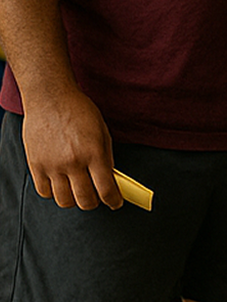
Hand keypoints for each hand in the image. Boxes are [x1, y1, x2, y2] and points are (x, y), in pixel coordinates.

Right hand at [21, 89, 119, 209]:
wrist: (51, 98)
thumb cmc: (80, 112)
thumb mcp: (102, 132)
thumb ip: (106, 157)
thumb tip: (110, 179)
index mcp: (94, 153)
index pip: (106, 189)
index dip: (114, 201)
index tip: (116, 203)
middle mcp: (72, 162)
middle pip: (85, 200)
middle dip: (94, 203)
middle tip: (97, 198)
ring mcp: (52, 165)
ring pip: (64, 200)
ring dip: (74, 201)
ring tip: (78, 193)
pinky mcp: (35, 164)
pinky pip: (44, 192)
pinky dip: (54, 194)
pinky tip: (61, 186)